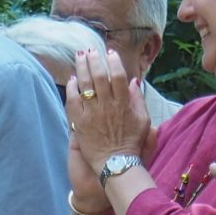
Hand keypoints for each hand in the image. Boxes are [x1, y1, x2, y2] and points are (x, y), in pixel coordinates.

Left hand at [65, 48, 152, 176]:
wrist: (115, 164)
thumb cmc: (131, 143)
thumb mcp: (143, 121)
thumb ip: (138, 100)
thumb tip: (134, 81)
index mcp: (123, 104)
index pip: (118, 76)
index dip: (114, 62)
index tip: (110, 52)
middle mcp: (107, 106)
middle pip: (99, 76)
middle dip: (94, 60)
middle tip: (90, 50)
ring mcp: (92, 114)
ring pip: (85, 85)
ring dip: (81, 68)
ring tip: (79, 57)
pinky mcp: (80, 123)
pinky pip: (73, 101)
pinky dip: (72, 89)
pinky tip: (72, 80)